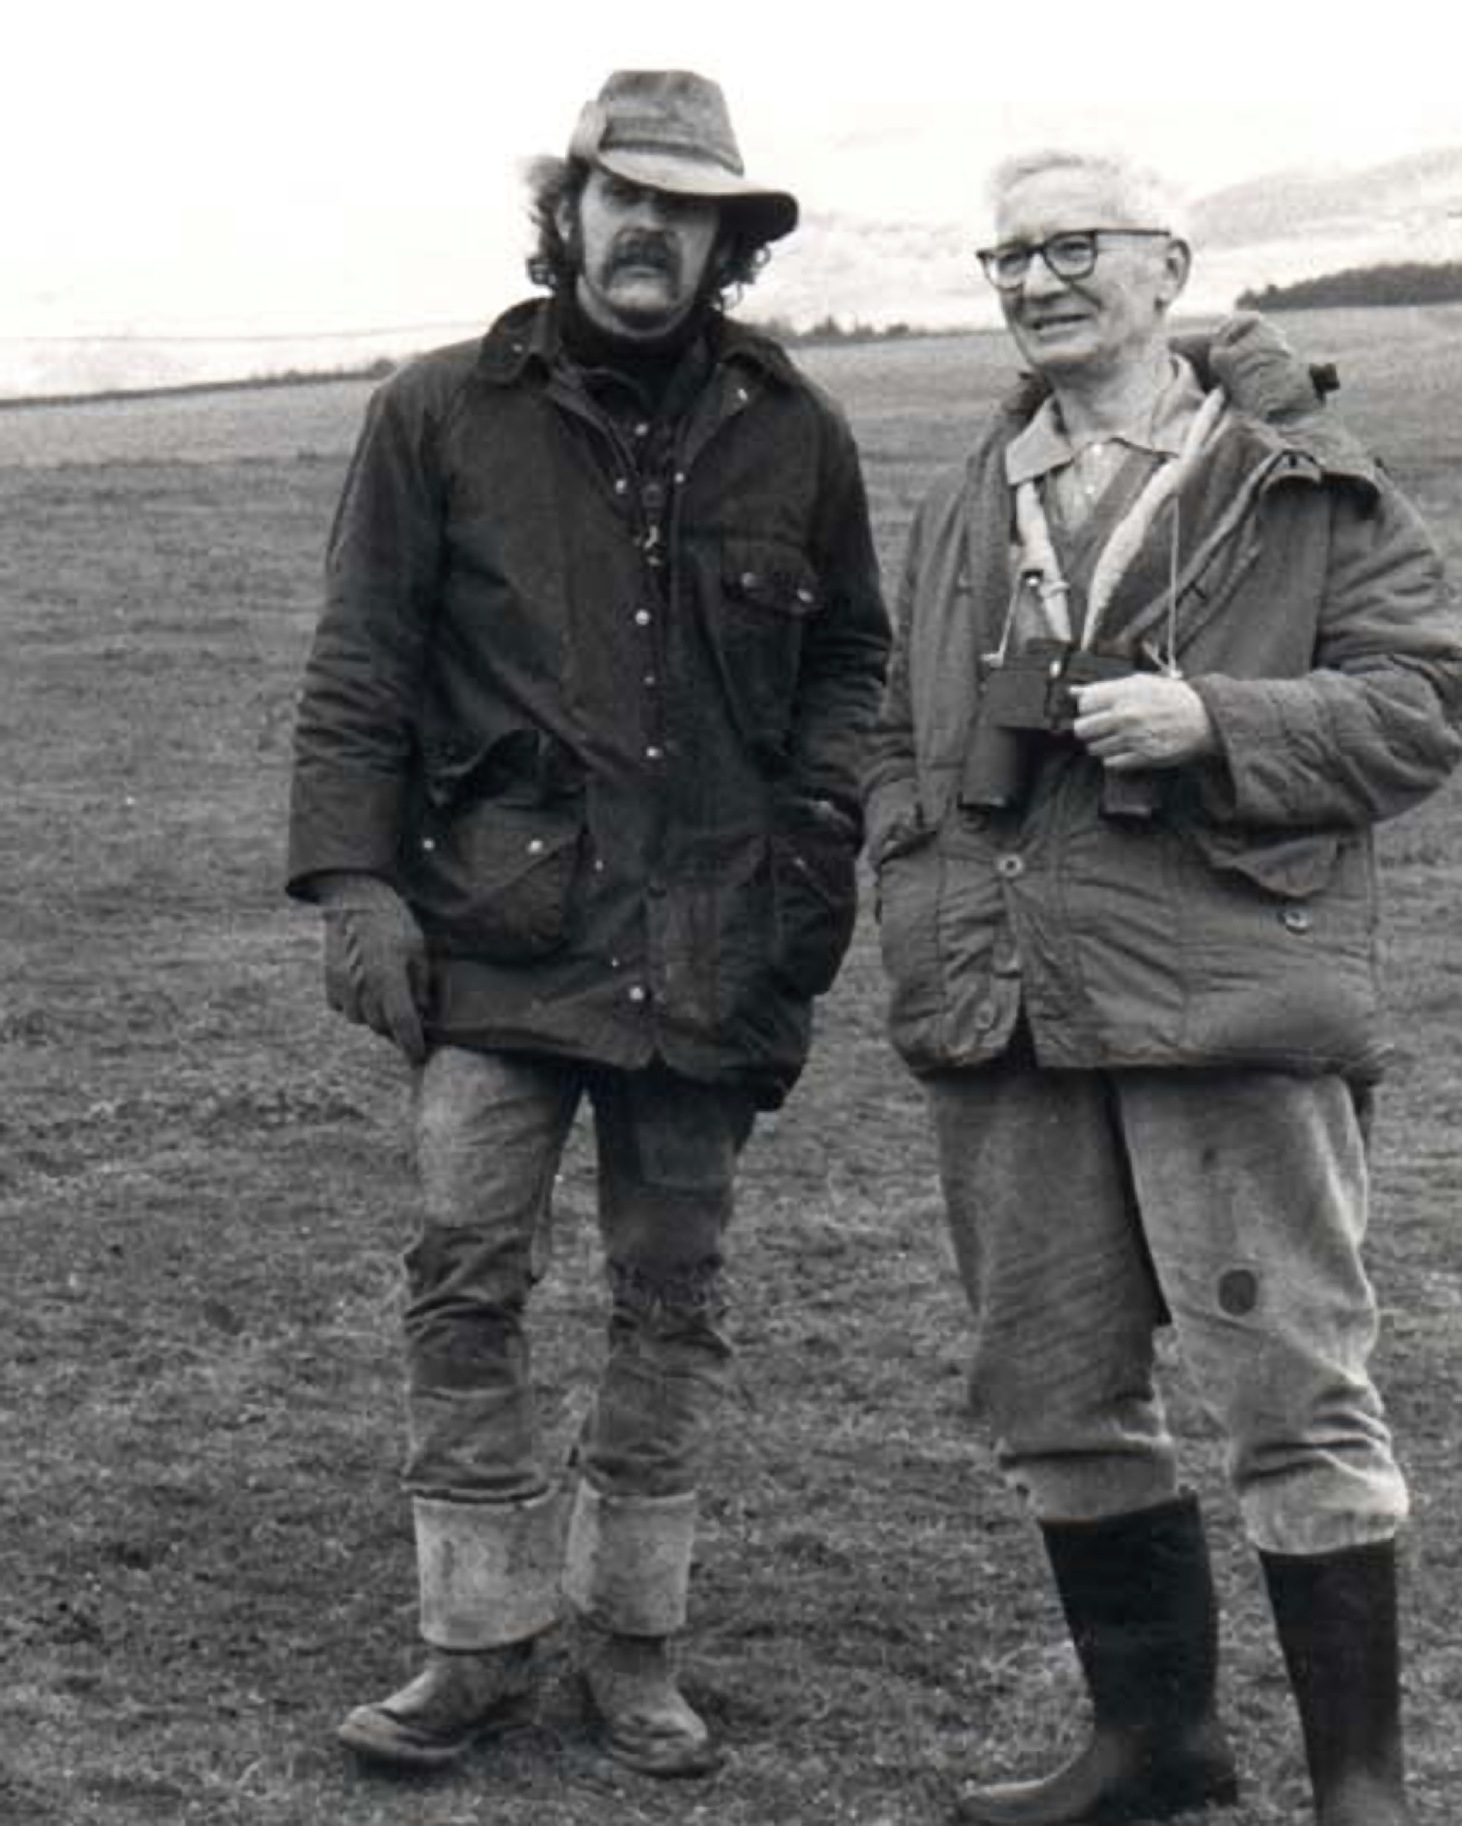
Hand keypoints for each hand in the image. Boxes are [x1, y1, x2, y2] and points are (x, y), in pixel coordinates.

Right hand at [318, 875, 428, 1062]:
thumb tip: (423, 1012)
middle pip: (381, 1026)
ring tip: (384, 991)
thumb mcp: (419, 950)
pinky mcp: (329, 983)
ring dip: (375, 1014)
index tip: (417, 1057)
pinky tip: (365, 984)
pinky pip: (345, 1007)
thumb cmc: (394, 923)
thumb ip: (421, 985)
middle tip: (407, 1011)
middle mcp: (363, 987)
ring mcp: (343, 986)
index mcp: (389, 978)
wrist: (354, 900)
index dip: (411, 1044)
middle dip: (395, 1025)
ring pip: (362, 1019)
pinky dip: (357, 1003)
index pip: (402, 1024)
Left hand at [1070, 675, 1215, 770]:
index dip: (1088, 708)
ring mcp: (1133, 738)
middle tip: (1100, 727)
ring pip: (1094, 748)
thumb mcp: (1140, 683)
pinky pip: (1111, 763)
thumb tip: (1072, 691)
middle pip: (1082, 728)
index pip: (1083, 704)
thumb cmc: (1171, 697)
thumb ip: (1105, 687)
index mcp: (1124, 694)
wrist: (1204, 718)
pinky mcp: (1142, 757)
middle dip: (1088, 728)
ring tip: (1116, 737)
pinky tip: (1125, 749)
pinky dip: (1114, 758)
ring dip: (1100, 744)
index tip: (1095, 710)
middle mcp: (1125, 716)